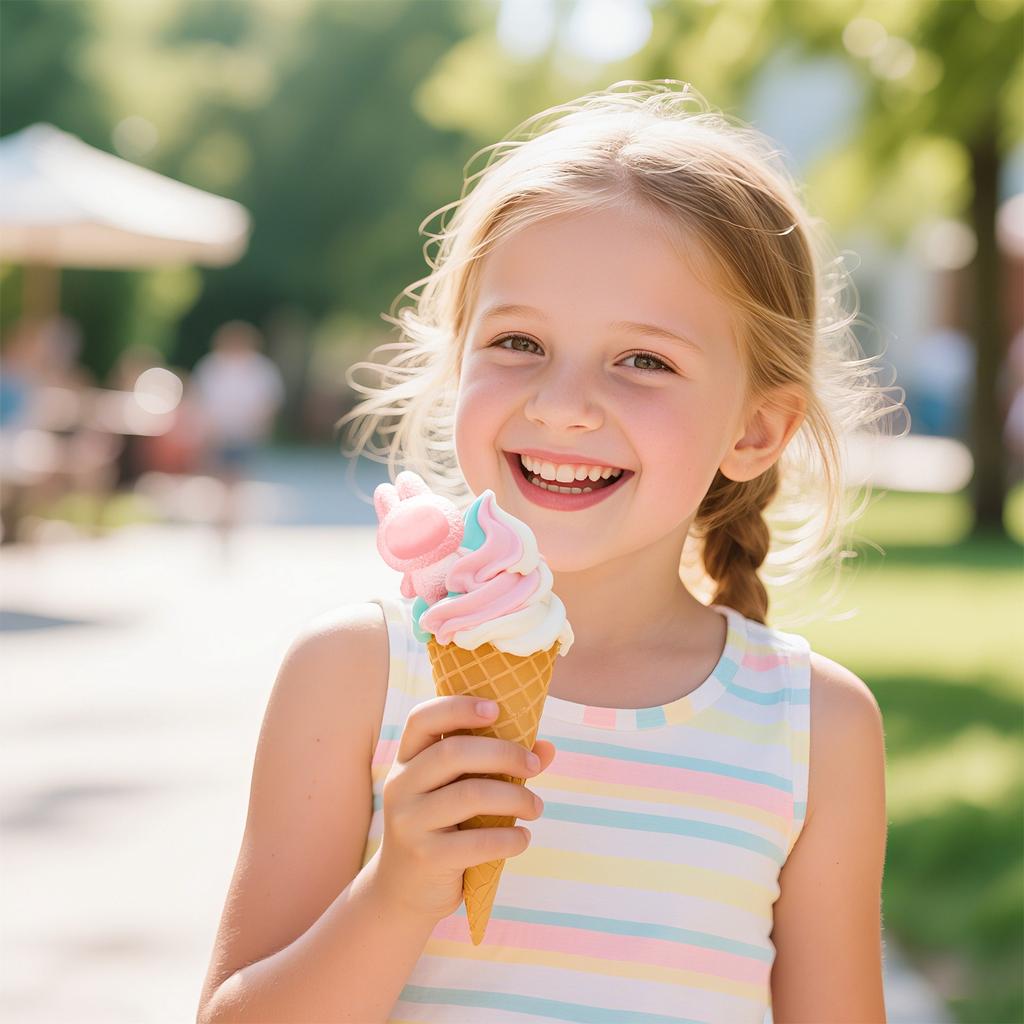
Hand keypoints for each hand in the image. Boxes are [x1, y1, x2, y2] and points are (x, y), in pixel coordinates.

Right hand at [375, 695, 554, 922]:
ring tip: (536, 808)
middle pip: (452, 752)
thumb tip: (547, 749)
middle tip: (533, 767)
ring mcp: (409, 822)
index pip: (422, 718)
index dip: (458, 707)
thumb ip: (498, 767)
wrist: (403, 893)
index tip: (496, 709)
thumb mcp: (458, 793)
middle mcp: (400, 785)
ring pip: (470, 795)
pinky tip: (523, 838)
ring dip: (515, 798)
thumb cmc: (442, 830)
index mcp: (407, 760)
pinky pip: (477, 842)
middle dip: (503, 754)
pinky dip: (510, 838)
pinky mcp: (425, 857)